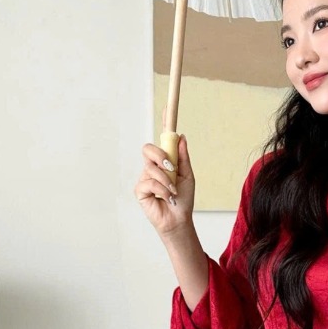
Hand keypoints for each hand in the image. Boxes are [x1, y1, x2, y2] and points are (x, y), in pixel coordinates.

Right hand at [134, 106, 194, 236]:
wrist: (179, 219)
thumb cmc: (184, 199)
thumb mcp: (188, 176)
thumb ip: (183, 157)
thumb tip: (182, 137)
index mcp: (165, 161)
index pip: (162, 140)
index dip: (164, 123)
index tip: (168, 109)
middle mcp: (152, 167)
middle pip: (148, 149)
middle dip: (160, 156)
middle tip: (171, 167)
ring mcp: (145, 177)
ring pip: (151, 168)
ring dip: (166, 180)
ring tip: (173, 192)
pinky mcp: (140, 190)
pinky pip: (148, 182)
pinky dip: (161, 190)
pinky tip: (166, 198)